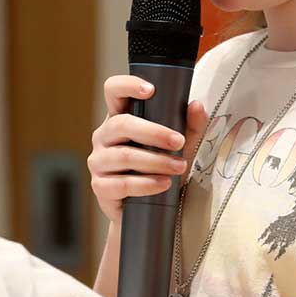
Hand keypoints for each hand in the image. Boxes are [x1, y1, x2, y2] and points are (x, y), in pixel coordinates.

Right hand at [87, 75, 207, 224]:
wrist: (144, 211)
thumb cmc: (159, 168)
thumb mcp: (179, 146)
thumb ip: (190, 126)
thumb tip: (197, 105)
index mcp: (119, 118)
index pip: (113, 91)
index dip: (127, 85)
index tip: (150, 90)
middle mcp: (103, 136)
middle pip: (121, 124)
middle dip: (153, 132)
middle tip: (179, 141)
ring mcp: (98, 161)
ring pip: (123, 156)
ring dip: (155, 161)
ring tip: (179, 167)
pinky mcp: (100, 187)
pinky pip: (121, 184)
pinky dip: (145, 184)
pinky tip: (163, 184)